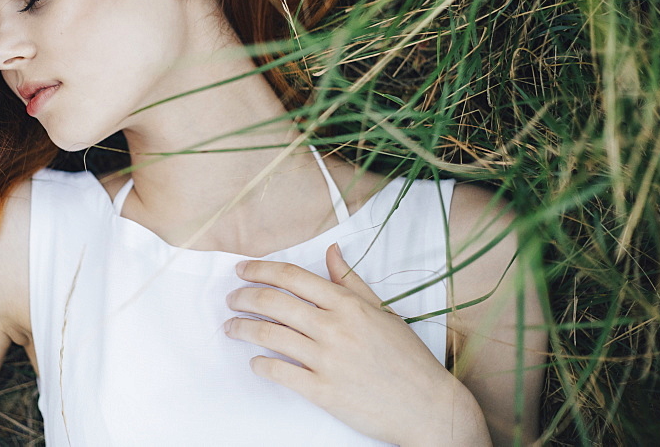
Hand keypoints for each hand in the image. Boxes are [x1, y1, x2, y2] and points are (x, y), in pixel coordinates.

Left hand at [224, 243, 485, 444]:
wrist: (428, 407)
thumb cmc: (408, 359)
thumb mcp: (382, 311)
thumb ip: (350, 281)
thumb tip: (330, 251)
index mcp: (347, 304)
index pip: (291, 277)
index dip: (260, 270)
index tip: (242, 270)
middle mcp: (333, 327)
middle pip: (273, 302)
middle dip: (243, 297)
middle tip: (232, 299)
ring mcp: (326, 360)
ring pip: (269, 335)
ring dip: (242, 328)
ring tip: (231, 327)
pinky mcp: (322, 391)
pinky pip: (279, 372)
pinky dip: (260, 364)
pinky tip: (254, 361)